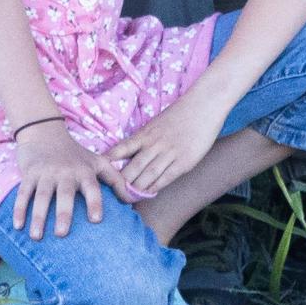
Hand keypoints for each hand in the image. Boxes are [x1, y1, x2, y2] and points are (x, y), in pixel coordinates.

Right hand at [11, 126, 116, 238]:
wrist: (45, 131)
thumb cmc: (76, 153)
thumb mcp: (98, 161)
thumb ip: (115, 179)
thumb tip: (133, 199)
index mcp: (85, 171)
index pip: (92, 187)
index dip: (94, 202)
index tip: (95, 220)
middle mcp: (66, 172)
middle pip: (65, 194)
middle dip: (63, 213)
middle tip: (61, 234)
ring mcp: (47, 173)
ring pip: (41, 196)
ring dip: (38, 216)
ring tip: (37, 236)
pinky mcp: (30, 173)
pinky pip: (23, 193)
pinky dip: (20, 209)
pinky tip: (17, 226)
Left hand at [106, 93, 225, 200]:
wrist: (204, 105)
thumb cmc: (180, 114)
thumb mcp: (156, 123)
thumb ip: (144, 139)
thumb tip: (130, 154)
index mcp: (145, 133)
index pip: (121, 150)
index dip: (109, 164)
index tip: (101, 175)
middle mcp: (154, 144)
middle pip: (132, 168)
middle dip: (121, 183)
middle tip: (113, 195)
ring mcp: (170, 152)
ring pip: (147, 175)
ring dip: (136, 189)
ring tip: (128, 199)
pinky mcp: (184, 161)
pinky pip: (166, 178)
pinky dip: (156, 188)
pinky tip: (149, 195)